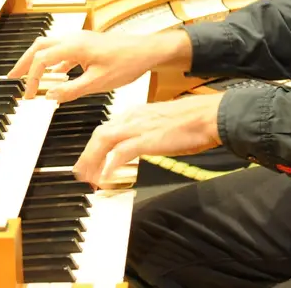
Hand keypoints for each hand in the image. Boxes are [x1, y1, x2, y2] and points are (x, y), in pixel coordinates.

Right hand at [6, 29, 190, 103]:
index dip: (31, 79)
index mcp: (74, 46)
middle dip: (24, 62)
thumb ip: (71, 90)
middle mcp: (74, 39)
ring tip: (27, 75)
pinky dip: (52, 61)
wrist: (147, 50)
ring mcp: (80, 40)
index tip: (29, 96)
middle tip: (12, 78)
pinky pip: (62, 50)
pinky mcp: (87, 45)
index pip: (41, 60)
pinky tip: (53, 73)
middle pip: (39, 46)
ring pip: (49, 46)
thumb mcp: (98, 83)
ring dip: (36, 60)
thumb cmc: (127, 63)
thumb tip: (49, 96)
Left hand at [72, 94, 223, 188]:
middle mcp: (133, 117)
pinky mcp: (147, 139)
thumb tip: (142, 144)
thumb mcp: (163, 122)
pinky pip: (120, 152)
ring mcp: (139, 127)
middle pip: (100, 134)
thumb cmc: (194, 120)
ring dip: (93, 161)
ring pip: (104, 141)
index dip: (95, 146)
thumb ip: (148, 132)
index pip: (107, 128)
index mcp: (136, 113)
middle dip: (87, 155)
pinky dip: (109, 164)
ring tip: (89, 178)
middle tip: (81, 173)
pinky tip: (106, 176)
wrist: (209, 115)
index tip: (91, 160)